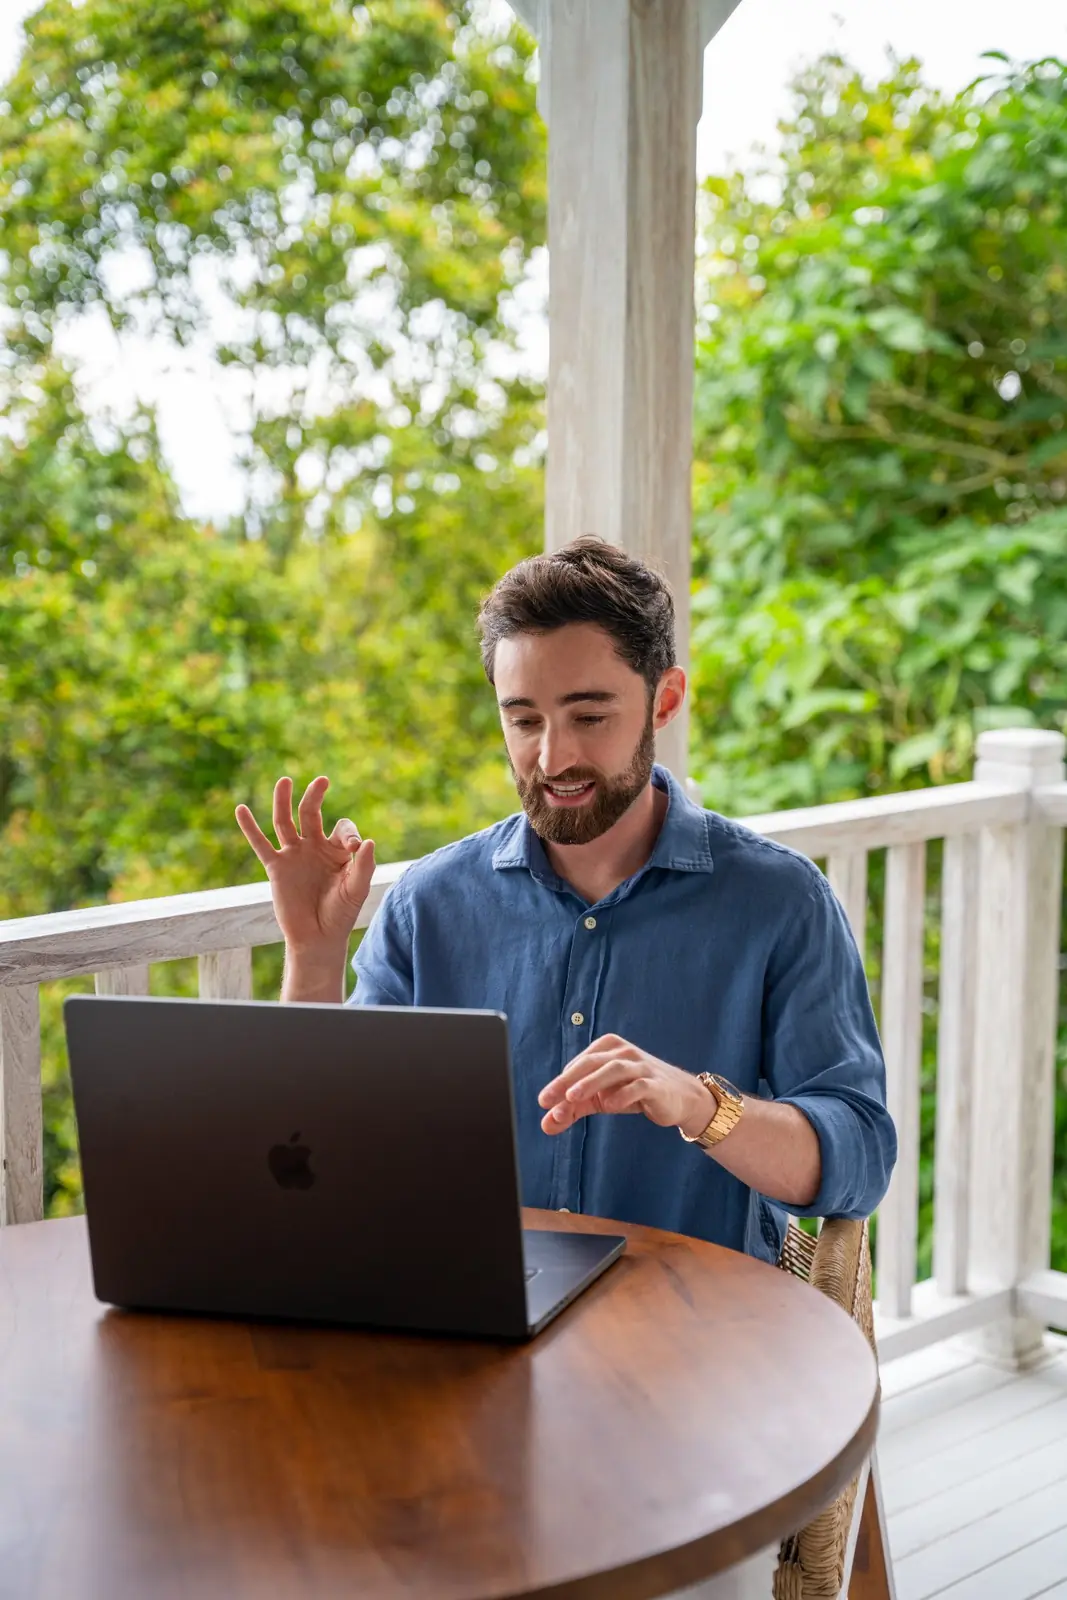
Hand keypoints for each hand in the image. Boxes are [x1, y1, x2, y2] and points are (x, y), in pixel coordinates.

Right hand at [235, 776, 375, 955]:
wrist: (318, 938)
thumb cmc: (341, 914)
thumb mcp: (356, 889)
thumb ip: (364, 866)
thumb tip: (367, 842)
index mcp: (336, 849)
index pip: (342, 828)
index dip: (349, 833)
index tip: (354, 848)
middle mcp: (313, 847)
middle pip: (311, 813)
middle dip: (316, 796)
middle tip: (323, 780)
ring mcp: (293, 855)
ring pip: (285, 821)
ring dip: (284, 800)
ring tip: (286, 780)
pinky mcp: (276, 867)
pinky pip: (260, 844)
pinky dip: (249, 827)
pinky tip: (240, 809)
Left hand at [537, 1034, 716, 1137]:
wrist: (678, 1098)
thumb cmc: (633, 1092)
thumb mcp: (600, 1099)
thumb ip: (572, 1110)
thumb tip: (545, 1125)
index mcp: (606, 1048)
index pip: (578, 1065)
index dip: (560, 1084)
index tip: (544, 1102)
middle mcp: (623, 1052)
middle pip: (591, 1062)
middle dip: (567, 1080)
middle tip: (548, 1099)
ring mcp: (641, 1066)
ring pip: (613, 1069)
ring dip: (591, 1082)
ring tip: (572, 1097)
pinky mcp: (656, 1084)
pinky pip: (639, 1085)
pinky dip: (623, 1094)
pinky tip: (610, 1105)